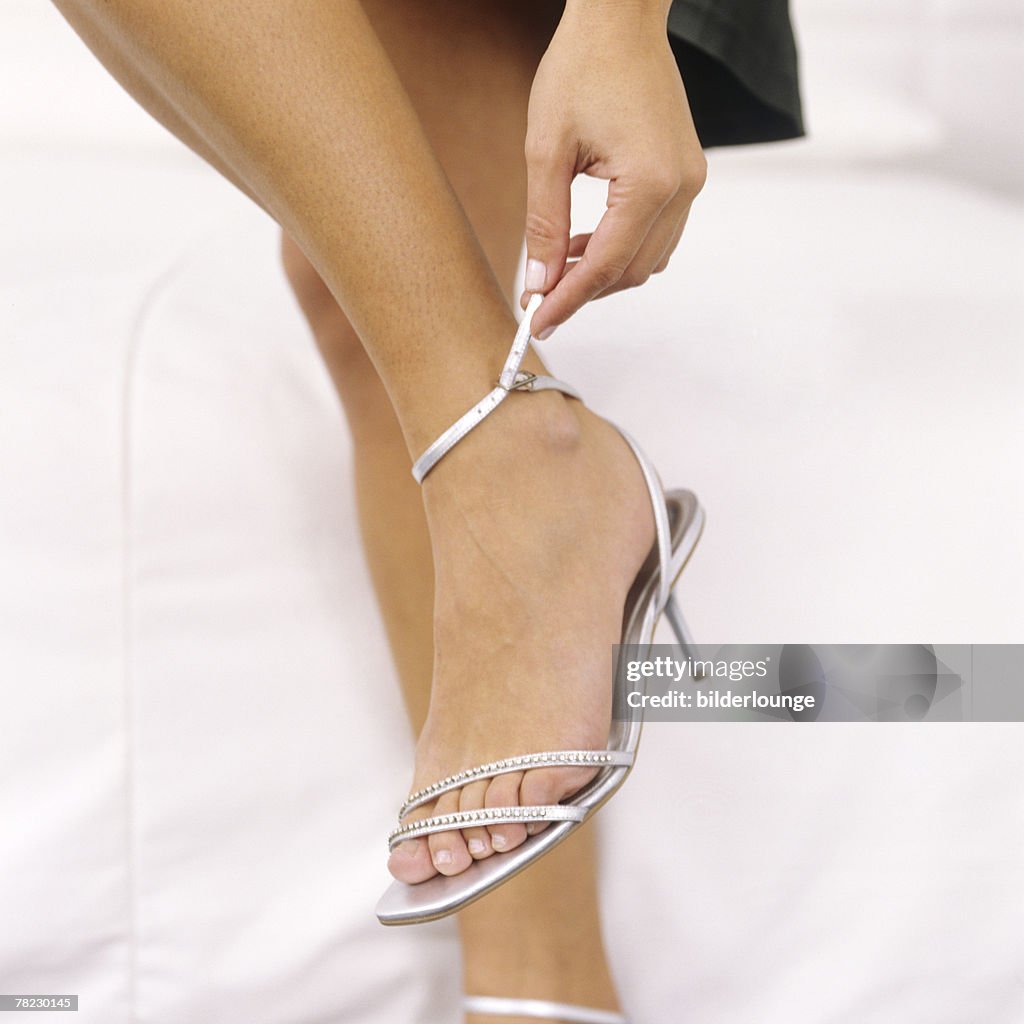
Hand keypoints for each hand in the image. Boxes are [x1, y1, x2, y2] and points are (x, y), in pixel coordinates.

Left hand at [520, 0, 706, 337]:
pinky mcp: (687, 173)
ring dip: (603, 271)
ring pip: (648, 259)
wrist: (621, 18)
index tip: (538, 320)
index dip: (568, 300)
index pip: (605, 266)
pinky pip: (658, 234)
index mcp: (649, 182)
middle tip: (540, 297)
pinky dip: (622, 248)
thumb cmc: (581, 68)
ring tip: (557, 262)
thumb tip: (540, 281)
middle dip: (585, 291)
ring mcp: (690, 181)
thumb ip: (544, 223)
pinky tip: (586, 239)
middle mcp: (681, 187)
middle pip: (632, 271)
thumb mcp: (545, 149)